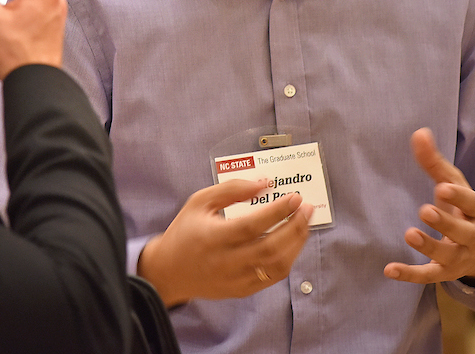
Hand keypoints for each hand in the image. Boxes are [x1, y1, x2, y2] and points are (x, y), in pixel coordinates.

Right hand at [137, 179, 312, 306]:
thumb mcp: (200, 201)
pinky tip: (292, 243)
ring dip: (296, 244)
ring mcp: (235, 279)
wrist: (169, 271)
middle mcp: (226, 262)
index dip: (278, 211)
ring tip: (303, 224)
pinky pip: (272, 278)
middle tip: (306, 209)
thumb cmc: (185, 231)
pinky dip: (287, 260)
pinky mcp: (242, 290)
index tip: (294, 197)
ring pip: (276, 266)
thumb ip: (231, 189)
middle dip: (295, 227)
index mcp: (214, 238)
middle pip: (271, 248)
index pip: (253, 225)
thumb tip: (263, 183)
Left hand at [384, 128, 474, 283]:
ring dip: (428, 246)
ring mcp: (459, 256)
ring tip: (410, 234)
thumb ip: (434, 162)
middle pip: (463, 231)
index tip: (442, 187)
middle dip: (445, 222)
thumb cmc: (463, 208)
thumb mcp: (453, 184)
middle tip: (425, 211)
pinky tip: (389, 270)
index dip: (458, 196)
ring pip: (446, 255)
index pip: (471, 202)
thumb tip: (418, 132)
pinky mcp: (444, 272)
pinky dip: (409, 274)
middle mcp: (471, 235)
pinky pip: (428, 276)